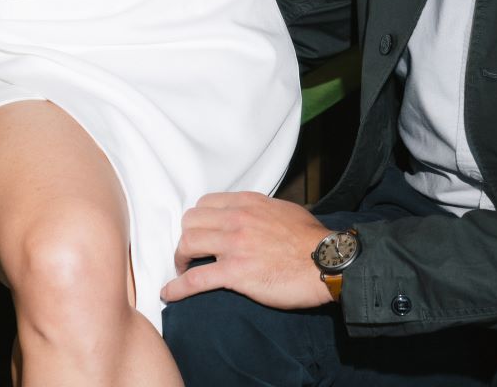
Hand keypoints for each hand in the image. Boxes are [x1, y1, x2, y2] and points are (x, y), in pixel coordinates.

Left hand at [161, 192, 333, 309]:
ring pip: (187, 244)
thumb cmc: (310, 239)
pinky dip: (177, 287)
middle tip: (190, 254)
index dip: (197, 221)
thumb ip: (261, 210)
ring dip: (180, 260)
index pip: (204, 204)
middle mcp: (237, 219)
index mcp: (248, 203)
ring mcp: (235, 245)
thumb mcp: (284, 210)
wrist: (327, 261)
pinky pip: (195, 279)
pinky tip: (169, 293)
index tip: (199, 234)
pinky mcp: (235, 273)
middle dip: (185, 238)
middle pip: (190, 222)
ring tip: (183, 271)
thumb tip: (251, 215)